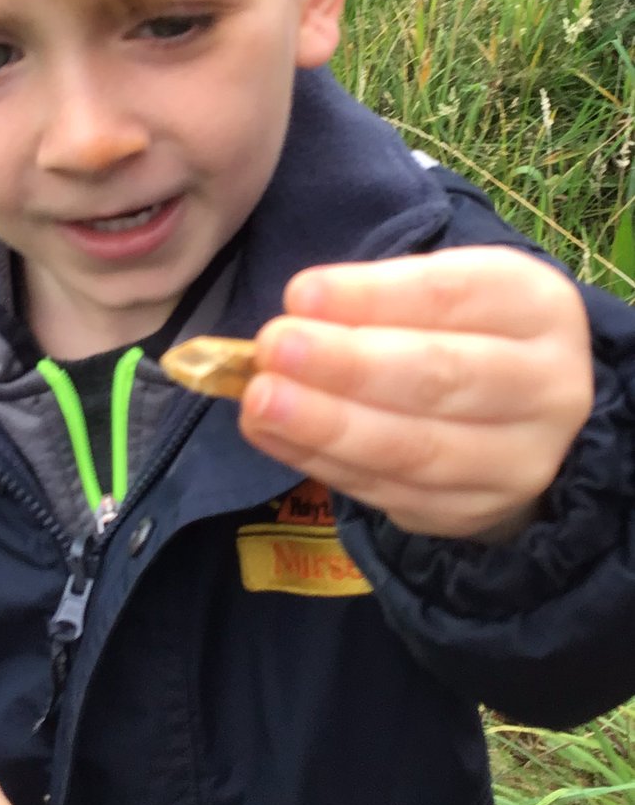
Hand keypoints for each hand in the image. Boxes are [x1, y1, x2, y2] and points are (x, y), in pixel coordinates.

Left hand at [239, 247, 592, 540]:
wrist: (520, 415)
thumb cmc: (461, 332)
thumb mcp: (437, 292)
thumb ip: (375, 299)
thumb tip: (297, 312)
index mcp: (537, 307)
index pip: (451, 296)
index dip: (371, 296)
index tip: (298, 294)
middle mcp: (546, 386)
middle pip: (439, 377)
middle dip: (346, 365)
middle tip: (271, 349)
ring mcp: (518, 460)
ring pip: (414, 448)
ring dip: (325, 425)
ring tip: (259, 401)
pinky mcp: (475, 512)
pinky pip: (390, 492)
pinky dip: (323, 463)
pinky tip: (274, 436)